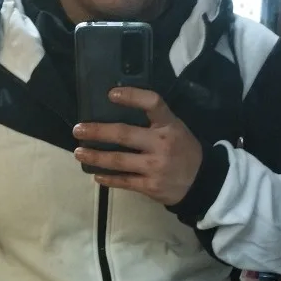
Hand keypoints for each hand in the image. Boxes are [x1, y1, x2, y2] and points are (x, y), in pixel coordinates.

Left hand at [73, 88, 202, 205]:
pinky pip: (124, 182)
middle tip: (78, 130)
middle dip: (97, 132)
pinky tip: (96, 175)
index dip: (132, 96)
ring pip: (118, 161)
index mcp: (169, 125)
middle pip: (124, 135)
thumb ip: (154, 121)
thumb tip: (117, 111)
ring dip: (95, 157)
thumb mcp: (176, 129)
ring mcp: (155, 167)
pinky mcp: (151, 186)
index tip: (111, 94)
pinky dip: (108, 178)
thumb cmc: (184, 150)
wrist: (202, 182)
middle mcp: (162, 144)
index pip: (152, 103)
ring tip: (79, 153)